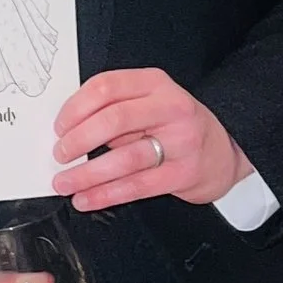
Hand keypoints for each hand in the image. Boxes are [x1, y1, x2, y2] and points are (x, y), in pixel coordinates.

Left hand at [51, 69, 250, 212]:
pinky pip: (136, 186)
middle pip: (114, 120)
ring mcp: (181, 142)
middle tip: (60, 153)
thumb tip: (69, 131)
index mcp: (155, 83)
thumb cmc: (175, 124)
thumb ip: (115, 108)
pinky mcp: (183, 174)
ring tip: (64, 182)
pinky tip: (86, 199)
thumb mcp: (150, 101)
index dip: (75, 107)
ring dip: (86, 173)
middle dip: (78, 140)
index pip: (106, 86)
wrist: (224, 149)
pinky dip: (105, 194)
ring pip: (124, 158)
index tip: (59, 125)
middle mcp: (171, 108)